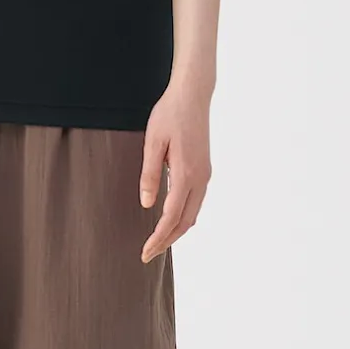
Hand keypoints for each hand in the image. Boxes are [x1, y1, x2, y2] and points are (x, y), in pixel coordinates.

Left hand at [138, 77, 211, 262]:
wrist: (192, 95)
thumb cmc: (169, 114)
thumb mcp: (153, 141)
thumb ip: (150, 174)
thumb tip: (147, 204)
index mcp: (186, 173)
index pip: (171, 217)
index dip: (158, 238)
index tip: (144, 252)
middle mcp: (200, 178)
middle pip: (185, 221)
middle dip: (167, 240)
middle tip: (148, 253)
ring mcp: (205, 174)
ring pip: (193, 213)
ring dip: (176, 230)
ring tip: (157, 240)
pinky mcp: (204, 168)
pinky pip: (195, 201)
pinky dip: (184, 216)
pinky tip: (171, 217)